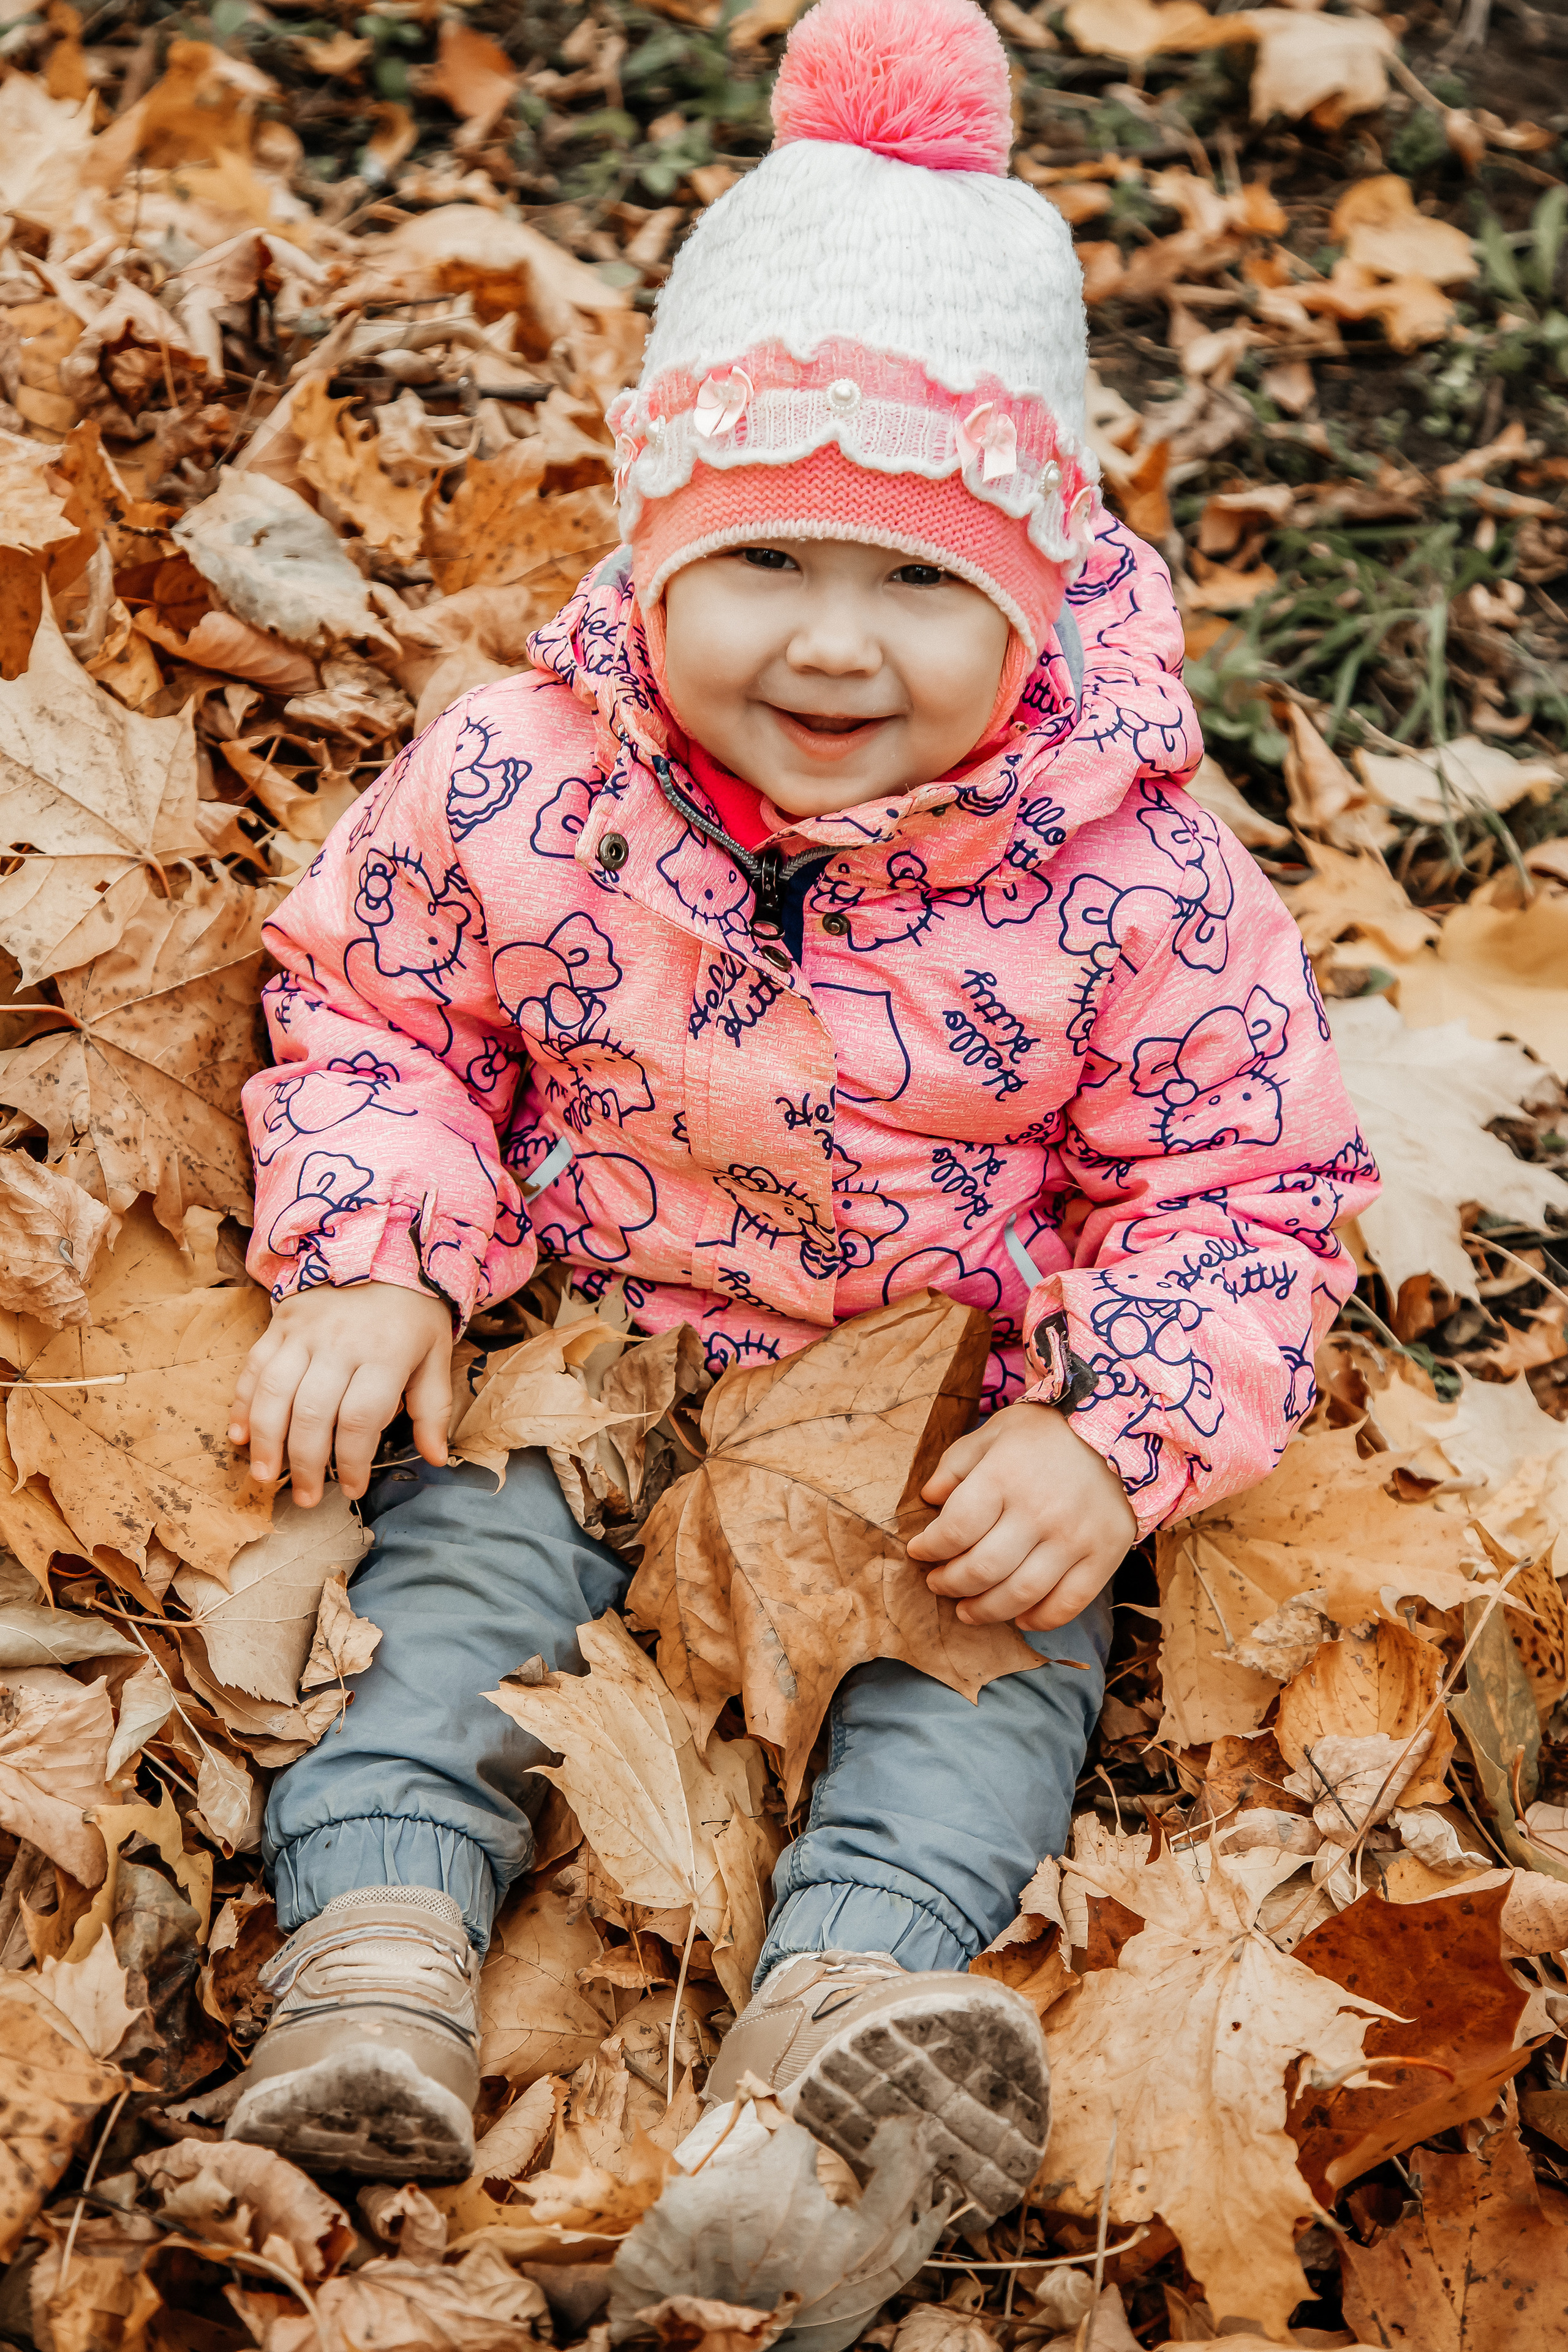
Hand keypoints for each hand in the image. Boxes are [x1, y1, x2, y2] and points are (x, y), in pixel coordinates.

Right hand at [229, 1283, 453, 1507]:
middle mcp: (339, 1343)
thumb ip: (432, 1408)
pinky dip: (241, 1404)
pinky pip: (253, 1368)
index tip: (351, 1489)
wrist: (383, 1244)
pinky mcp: (280, 1323)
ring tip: (266, 1476)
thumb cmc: (414, 1310)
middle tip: (305, 1497)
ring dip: (265, 1441)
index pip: (359, 1419)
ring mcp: (304, 1332)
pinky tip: (239, 1436)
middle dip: (304, 1463)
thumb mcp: (436, 1354)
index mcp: (384, 1354)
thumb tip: (437, 1458)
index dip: (351, 1461)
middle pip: (311, 1413)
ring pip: (274, 1393)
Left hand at [906, 1399, 1135, 1631]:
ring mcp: (1073, 1539)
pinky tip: (1019, 1617)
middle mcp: (1038, 1512)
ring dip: (985, 1611)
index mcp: (1004, 1476)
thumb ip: (957, 1463)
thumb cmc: (1049, 1430)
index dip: (930, 1548)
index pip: (955, 1530)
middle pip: (982, 1569)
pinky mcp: (1103, 1557)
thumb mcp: (995, 1430)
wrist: (1121, 1429)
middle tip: (937, 1583)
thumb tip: (929, 1498)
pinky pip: (1067, 1604)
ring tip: (967, 1610)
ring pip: (1020, 1595)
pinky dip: (1040, 1620)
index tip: (919, 1550)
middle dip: (950, 1584)